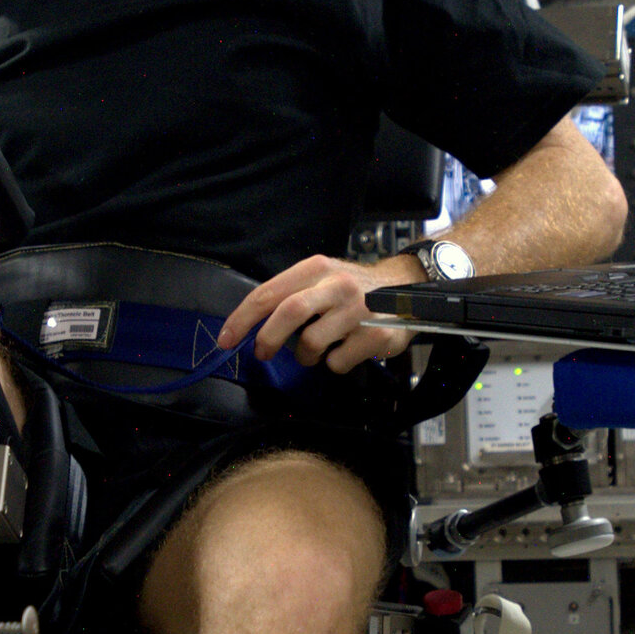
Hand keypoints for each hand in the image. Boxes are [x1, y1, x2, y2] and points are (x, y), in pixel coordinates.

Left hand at [217, 253, 415, 373]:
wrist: (408, 287)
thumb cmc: (355, 288)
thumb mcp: (323, 277)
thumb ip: (291, 295)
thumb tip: (252, 324)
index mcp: (316, 269)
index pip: (269, 293)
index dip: (242, 318)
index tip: (226, 339)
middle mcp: (337, 286)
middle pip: (289, 313)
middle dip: (267, 338)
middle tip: (261, 353)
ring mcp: (358, 311)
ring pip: (311, 343)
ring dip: (305, 356)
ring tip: (316, 351)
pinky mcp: (376, 335)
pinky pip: (337, 362)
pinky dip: (334, 364)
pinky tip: (345, 350)